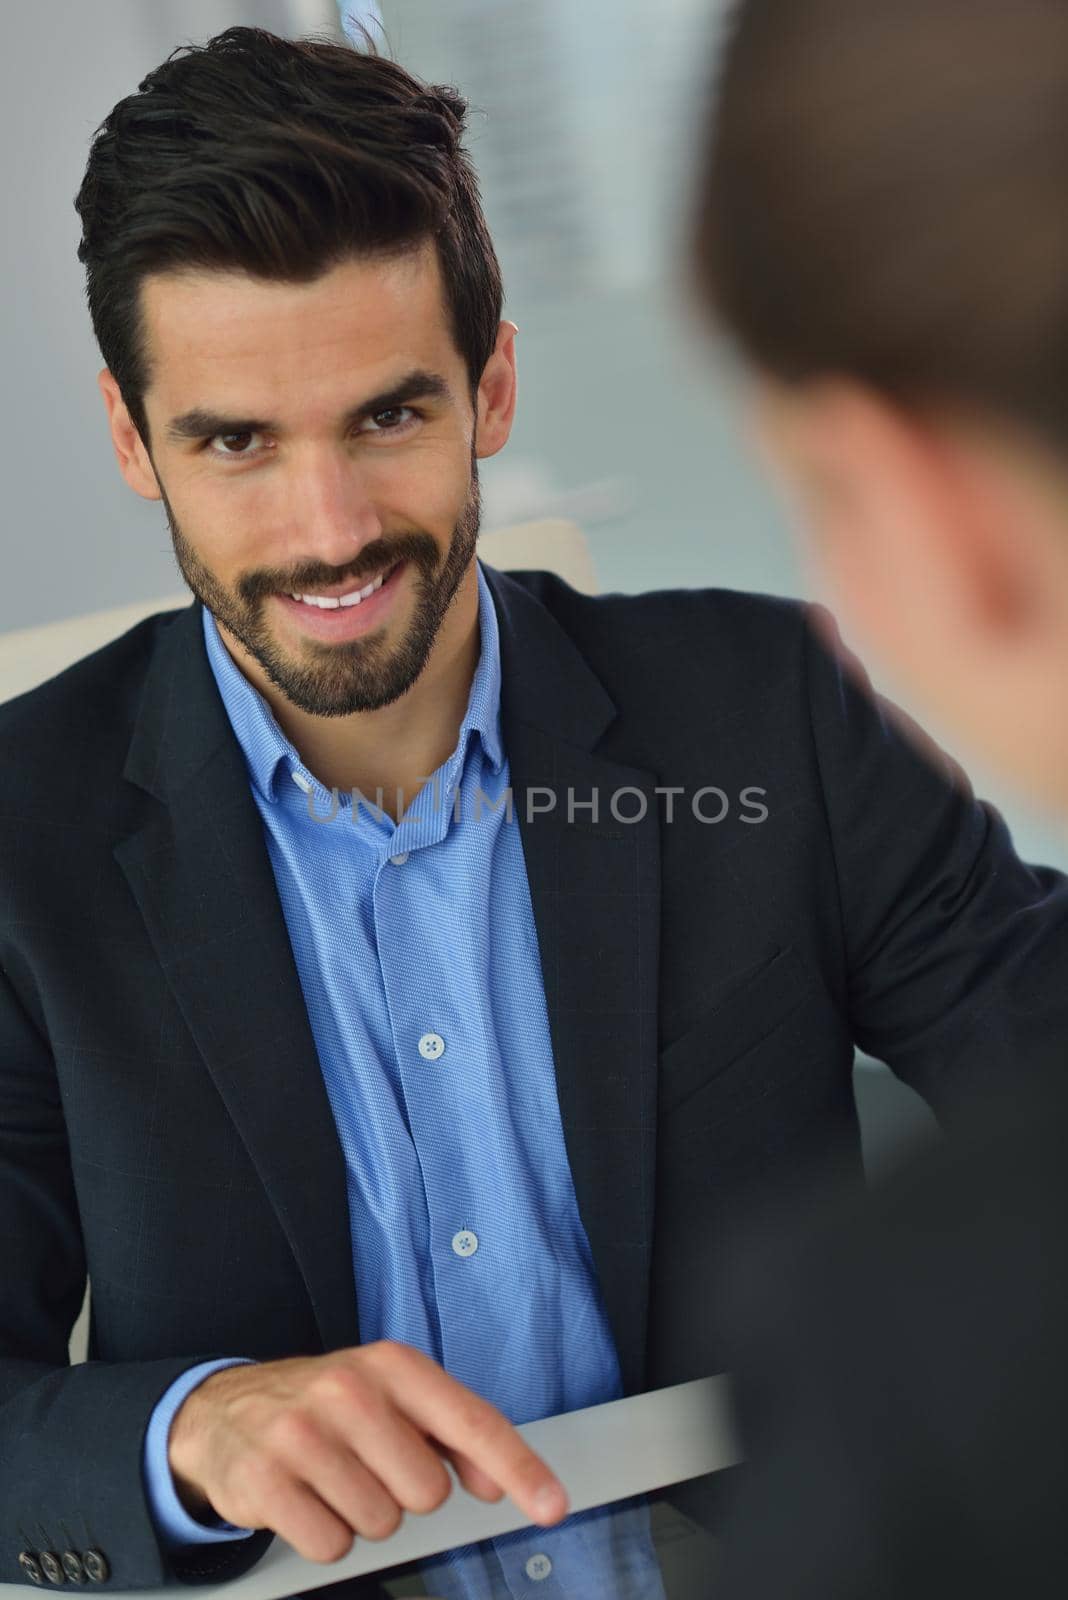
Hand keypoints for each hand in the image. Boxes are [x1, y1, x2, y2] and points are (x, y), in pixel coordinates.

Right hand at [167, 1342, 568, 1562]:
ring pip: (380, 1523)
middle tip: (368, 1466)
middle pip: (426, 1492)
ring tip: (332, 1479)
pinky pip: (332, 1546)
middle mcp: (350, 1390)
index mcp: (392, 1365)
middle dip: (403, 1494)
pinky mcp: (266, 1480)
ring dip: (362, 1516)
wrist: (225, 1412)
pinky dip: (324, 1536)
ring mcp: (304, 1434)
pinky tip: (304, 1499)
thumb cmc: (326, 1408)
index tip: (553, 1506)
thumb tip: (499, 1481)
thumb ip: (450, 1434)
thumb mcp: (390, 1398)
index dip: (519, 1468)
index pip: (472, 1421)